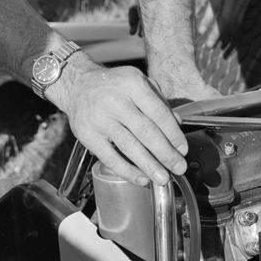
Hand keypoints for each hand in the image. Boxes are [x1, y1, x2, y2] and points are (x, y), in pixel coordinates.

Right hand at [58, 59, 189, 187]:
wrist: (78, 85)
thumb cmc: (114, 85)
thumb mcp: (138, 81)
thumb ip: (158, 101)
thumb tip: (178, 124)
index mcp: (132, 84)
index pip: (158, 113)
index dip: (173, 134)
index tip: (183, 149)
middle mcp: (116, 100)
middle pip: (146, 131)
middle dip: (165, 153)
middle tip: (178, 168)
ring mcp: (100, 118)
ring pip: (129, 146)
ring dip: (149, 165)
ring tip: (163, 178)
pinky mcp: (88, 135)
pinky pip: (110, 157)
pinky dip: (127, 171)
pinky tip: (141, 178)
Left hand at [195, 0, 260, 47]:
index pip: (214, 7)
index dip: (207, 21)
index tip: (200, 32)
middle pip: (225, 19)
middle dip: (217, 34)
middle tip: (209, 46)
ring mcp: (241, 0)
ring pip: (233, 22)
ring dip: (225, 35)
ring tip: (218, 45)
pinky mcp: (247, 2)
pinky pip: (240, 18)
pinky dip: (234, 29)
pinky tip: (229, 36)